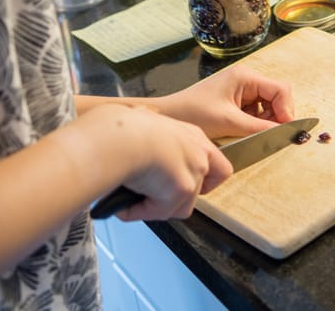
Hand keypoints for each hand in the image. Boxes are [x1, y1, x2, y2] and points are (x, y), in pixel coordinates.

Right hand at [80, 104, 231, 220]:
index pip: (215, 164)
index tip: (183, 182)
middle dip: (177, 198)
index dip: (202, 179)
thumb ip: (150, 134)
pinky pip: (158, 212)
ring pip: (179, 206)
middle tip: (154, 196)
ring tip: (131, 197)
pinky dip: (139, 211)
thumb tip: (138, 139)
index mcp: (192, 135)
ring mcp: (193, 173)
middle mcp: (199, 154)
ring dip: (155, 206)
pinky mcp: (182, 190)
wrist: (119, 136)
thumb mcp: (143, 121)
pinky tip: (123, 204)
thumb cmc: (124, 126)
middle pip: (198, 189)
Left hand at [160, 64, 293, 138]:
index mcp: (245, 76)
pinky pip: (255, 113)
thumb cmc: (193, 113)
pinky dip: (255, 124)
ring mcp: (240, 91)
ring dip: (265, 122)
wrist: (169, 117)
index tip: (284, 129)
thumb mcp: (229, 122)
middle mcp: (245, 80)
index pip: (280, 89)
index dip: (286, 110)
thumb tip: (285, 132)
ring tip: (251, 133)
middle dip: (276, 117)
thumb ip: (259, 127)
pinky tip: (243, 132)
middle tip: (268, 134)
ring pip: (267, 107)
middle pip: (276, 98)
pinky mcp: (234, 102)